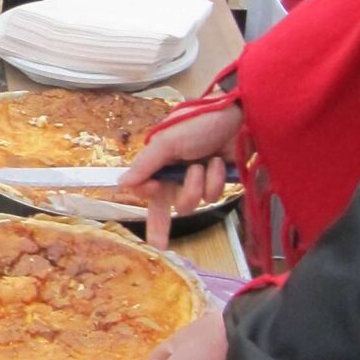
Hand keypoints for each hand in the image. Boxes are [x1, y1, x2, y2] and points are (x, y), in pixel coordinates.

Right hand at [124, 102, 242, 248]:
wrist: (238, 114)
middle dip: (170, 214)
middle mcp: (175, 173)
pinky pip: (212, 196)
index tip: (151, 190)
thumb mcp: (168, 140)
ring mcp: (196, 179)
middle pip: (166, 205)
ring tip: (207, 163)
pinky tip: (219, 163)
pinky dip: (216, 180)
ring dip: (200, 184)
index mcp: (159, 162)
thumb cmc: (198, 122)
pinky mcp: (216, 182)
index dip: (146, 194)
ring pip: (191, 203)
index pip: (145, 189)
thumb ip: (145, 164)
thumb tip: (121, 183)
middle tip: (159, 244)